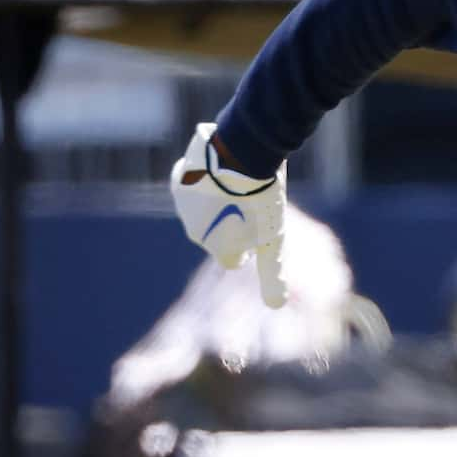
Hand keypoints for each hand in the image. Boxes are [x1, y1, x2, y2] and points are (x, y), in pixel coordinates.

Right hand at [168, 122, 287, 307]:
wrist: (243, 151)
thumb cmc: (262, 198)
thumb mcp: (273, 240)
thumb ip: (271, 274)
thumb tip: (275, 306)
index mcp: (217, 248)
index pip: (232, 258)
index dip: (248, 246)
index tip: (258, 228)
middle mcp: (195, 231)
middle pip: (217, 234)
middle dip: (232, 225)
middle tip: (252, 203)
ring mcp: (184, 204)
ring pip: (204, 210)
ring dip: (218, 202)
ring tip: (239, 185)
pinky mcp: (181, 178)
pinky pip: (193, 186)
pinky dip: (206, 183)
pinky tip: (222, 171)